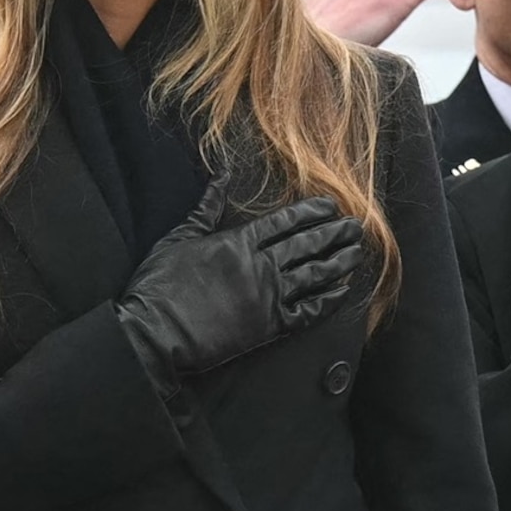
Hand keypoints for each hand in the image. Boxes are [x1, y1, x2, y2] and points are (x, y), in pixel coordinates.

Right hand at [115, 186, 368, 394]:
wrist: (153, 333)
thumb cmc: (158, 285)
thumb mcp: (178, 238)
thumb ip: (205, 208)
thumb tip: (220, 177)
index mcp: (239, 241)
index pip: (286, 220)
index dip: (313, 211)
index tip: (331, 206)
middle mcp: (261, 264)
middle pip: (309, 243)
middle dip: (336, 232)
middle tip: (357, 226)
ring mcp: (268, 295)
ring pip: (316, 273)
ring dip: (340, 261)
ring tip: (357, 252)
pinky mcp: (270, 326)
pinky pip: (310, 310)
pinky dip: (330, 300)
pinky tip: (343, 290)